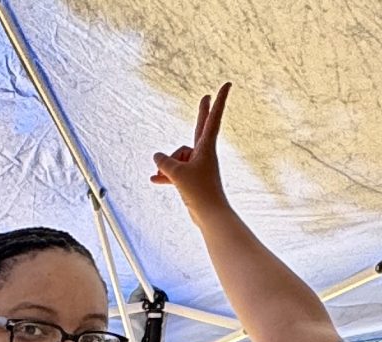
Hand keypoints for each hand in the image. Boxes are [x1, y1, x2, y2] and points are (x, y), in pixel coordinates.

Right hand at [151, 82, 235, 211]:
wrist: (210, 215)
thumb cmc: (199, 192)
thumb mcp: (176, 174)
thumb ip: (164, 162)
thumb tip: (157, 157)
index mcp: (207, 147)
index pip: (213, 118)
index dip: (219, 101)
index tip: (227, 84)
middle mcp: (204, 153)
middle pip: (200, 127)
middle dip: (201, 113)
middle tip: (206, 96)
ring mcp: (198, 165)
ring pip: (177, 157)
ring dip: (167, 167)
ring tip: (163, 178)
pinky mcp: (193, 178)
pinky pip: (175, 170)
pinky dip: (166, 175)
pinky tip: (154, 179)